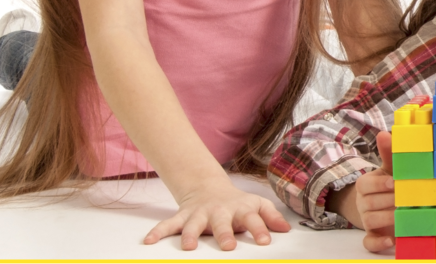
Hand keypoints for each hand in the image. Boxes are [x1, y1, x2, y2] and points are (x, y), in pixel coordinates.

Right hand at [144, 176, 290, 249]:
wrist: (209, 187)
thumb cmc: (238, 203)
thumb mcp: (258, 204)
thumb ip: (271, 217)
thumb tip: (286, 229)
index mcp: (241, 209)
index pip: (253, 219)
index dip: (260, 229)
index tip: (264, 241)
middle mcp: (219, 212)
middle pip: (222, 223)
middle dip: (225, 234)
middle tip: (228, 247)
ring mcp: (199, 214)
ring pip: (193, 225)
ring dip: (190, 235)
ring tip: (187, 247)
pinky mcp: (182, 217)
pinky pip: (167, 225)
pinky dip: (158, 232)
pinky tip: (149, 241)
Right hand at [355, 131, 396, 252]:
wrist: (385, 205)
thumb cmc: (390, 184)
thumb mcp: (390, 169)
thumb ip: (388, 153)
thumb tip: (384, 133)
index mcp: (366, 185)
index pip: (365, 184)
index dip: (378, 184)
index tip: (394, 183)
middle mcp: (364, 203)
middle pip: (368, 203)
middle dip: (387, 200)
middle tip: (404, 199)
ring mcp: (367, 220)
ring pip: (370, 220)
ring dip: (386, 217)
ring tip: (402, 215)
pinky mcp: (373, 236)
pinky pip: (369, 243)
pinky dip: (378, 243)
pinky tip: (391, 240)